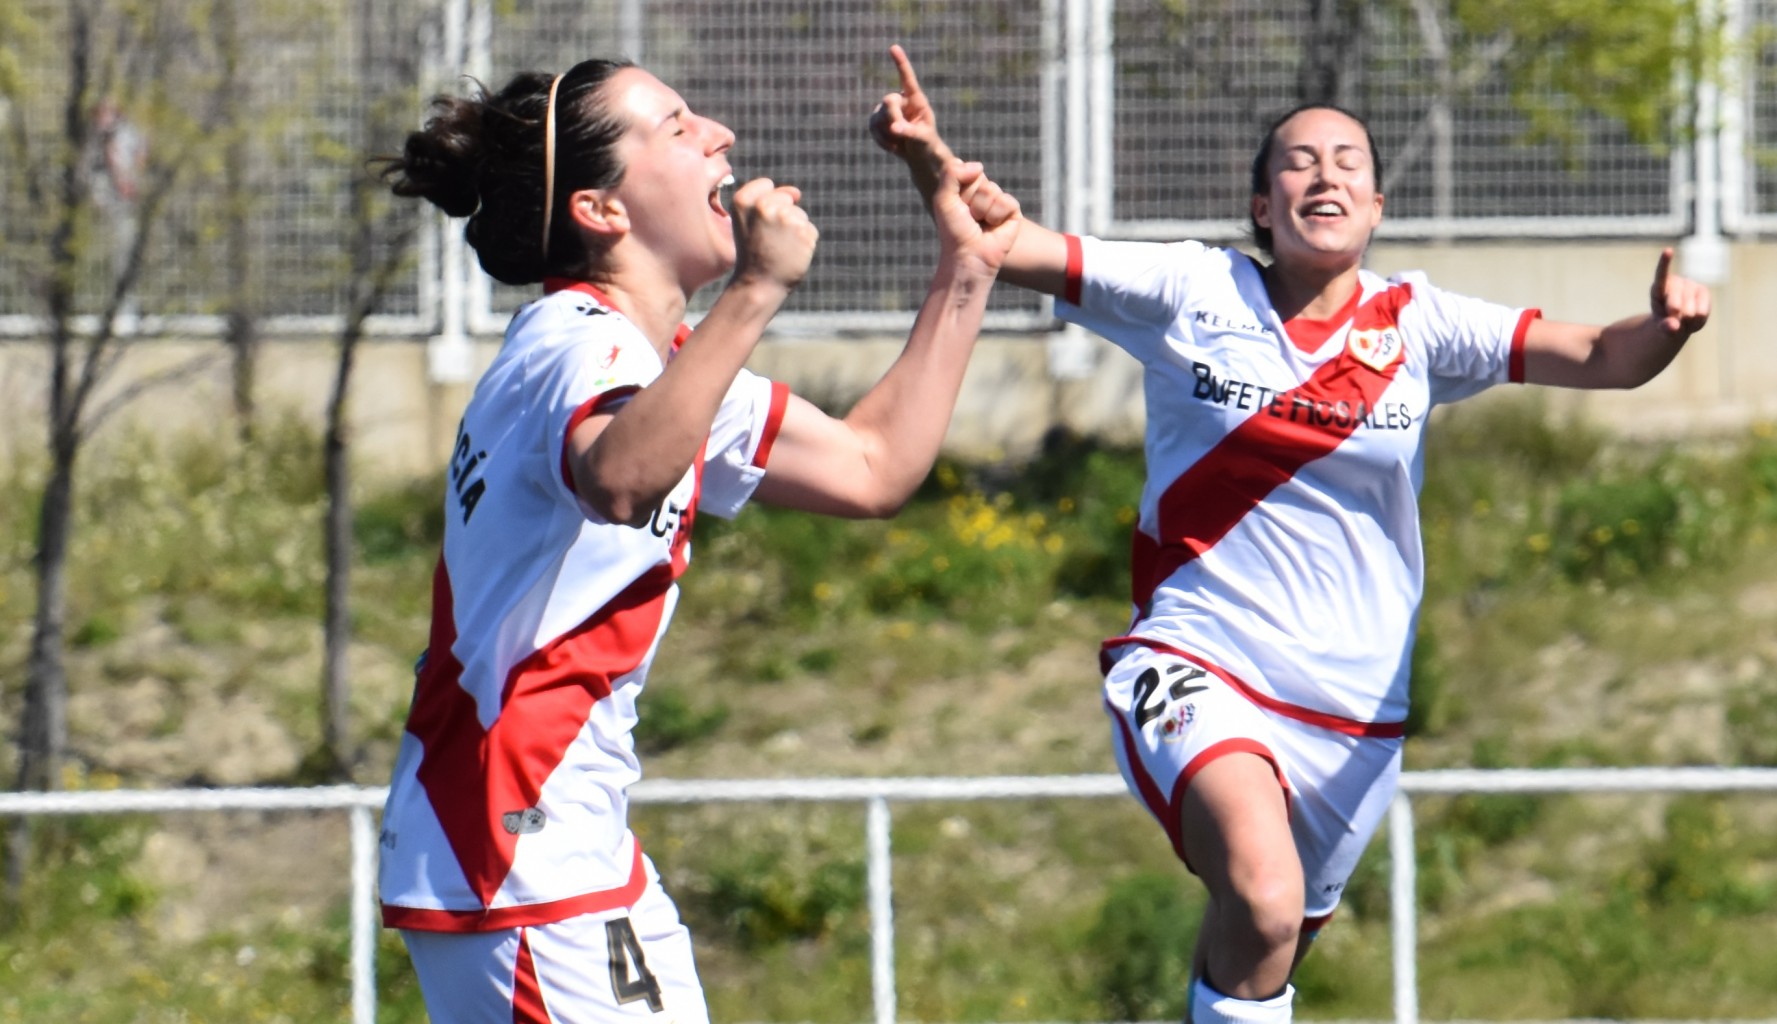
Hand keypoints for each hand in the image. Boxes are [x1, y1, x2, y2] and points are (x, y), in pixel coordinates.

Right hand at [729, 177, 817, 292]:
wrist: (759, 285)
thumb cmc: (753, 253)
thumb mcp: (747, 221)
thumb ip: (767, 198)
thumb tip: (797, 193)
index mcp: (743, 201)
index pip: (766, 185)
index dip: (765, 205)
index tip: (757, 224)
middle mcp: (764, 206)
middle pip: (786, 199)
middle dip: (782, 217)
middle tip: (768, 240)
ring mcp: (786, 218)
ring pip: (800, 215)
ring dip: (794, 231)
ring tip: (779, 248)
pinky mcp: (804, 231)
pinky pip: (810, 230)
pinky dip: (804, 243)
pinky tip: (790, 254)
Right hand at [869, 44, 946, 164]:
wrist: (918, 153)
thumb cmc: (926, 142)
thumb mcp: (923, 138)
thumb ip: (910, 131)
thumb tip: (895, 128)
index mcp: (916, 99)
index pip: (907, 78)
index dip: (900, 63)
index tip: (894, 47)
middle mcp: (900, 100)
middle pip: (888, 102)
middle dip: (892, 117)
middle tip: (898, 132)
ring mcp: (887, 110)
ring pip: (878, 117)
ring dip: (887, 133)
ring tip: (900, 143)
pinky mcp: (877, 120)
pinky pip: (872, 127)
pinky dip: (881, 139)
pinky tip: (892, 145)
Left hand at [932, 159, 1020, 275]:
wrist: (969, 256)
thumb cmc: (954, 231)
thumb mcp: (943, 199)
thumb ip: (952, 174)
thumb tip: (979, 166)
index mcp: (966, 189)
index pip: (967, 171)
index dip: (960, 187)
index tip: (956, 205)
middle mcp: (983, 194)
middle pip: (980, 179)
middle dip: (971, 198)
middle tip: (968, 217)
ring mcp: (998, 203)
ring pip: (992, 190)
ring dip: (982, 209)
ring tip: (980, 224)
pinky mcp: (1013, 213)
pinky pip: (1007, 201)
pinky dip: (997, 215)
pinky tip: (994, 228)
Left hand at [1649, 247, 1710, 341]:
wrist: (1679, 321)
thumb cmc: (1665, 321)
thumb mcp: (1661, 327)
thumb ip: (1664, 327)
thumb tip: (1674, 326)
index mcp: (1658, 288)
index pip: (1661, 274)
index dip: (1665, 262)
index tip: (1668, 250)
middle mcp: (1674, 282)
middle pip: (1675, 305)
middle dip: (1674, 317)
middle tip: (1672, 317)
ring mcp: (1690, 285)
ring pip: (1690, 311)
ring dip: (1686, 320)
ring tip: (1682, 317)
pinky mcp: (1703, 291)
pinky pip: (1702, 312)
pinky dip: (1698, 321)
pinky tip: (1693, 317)